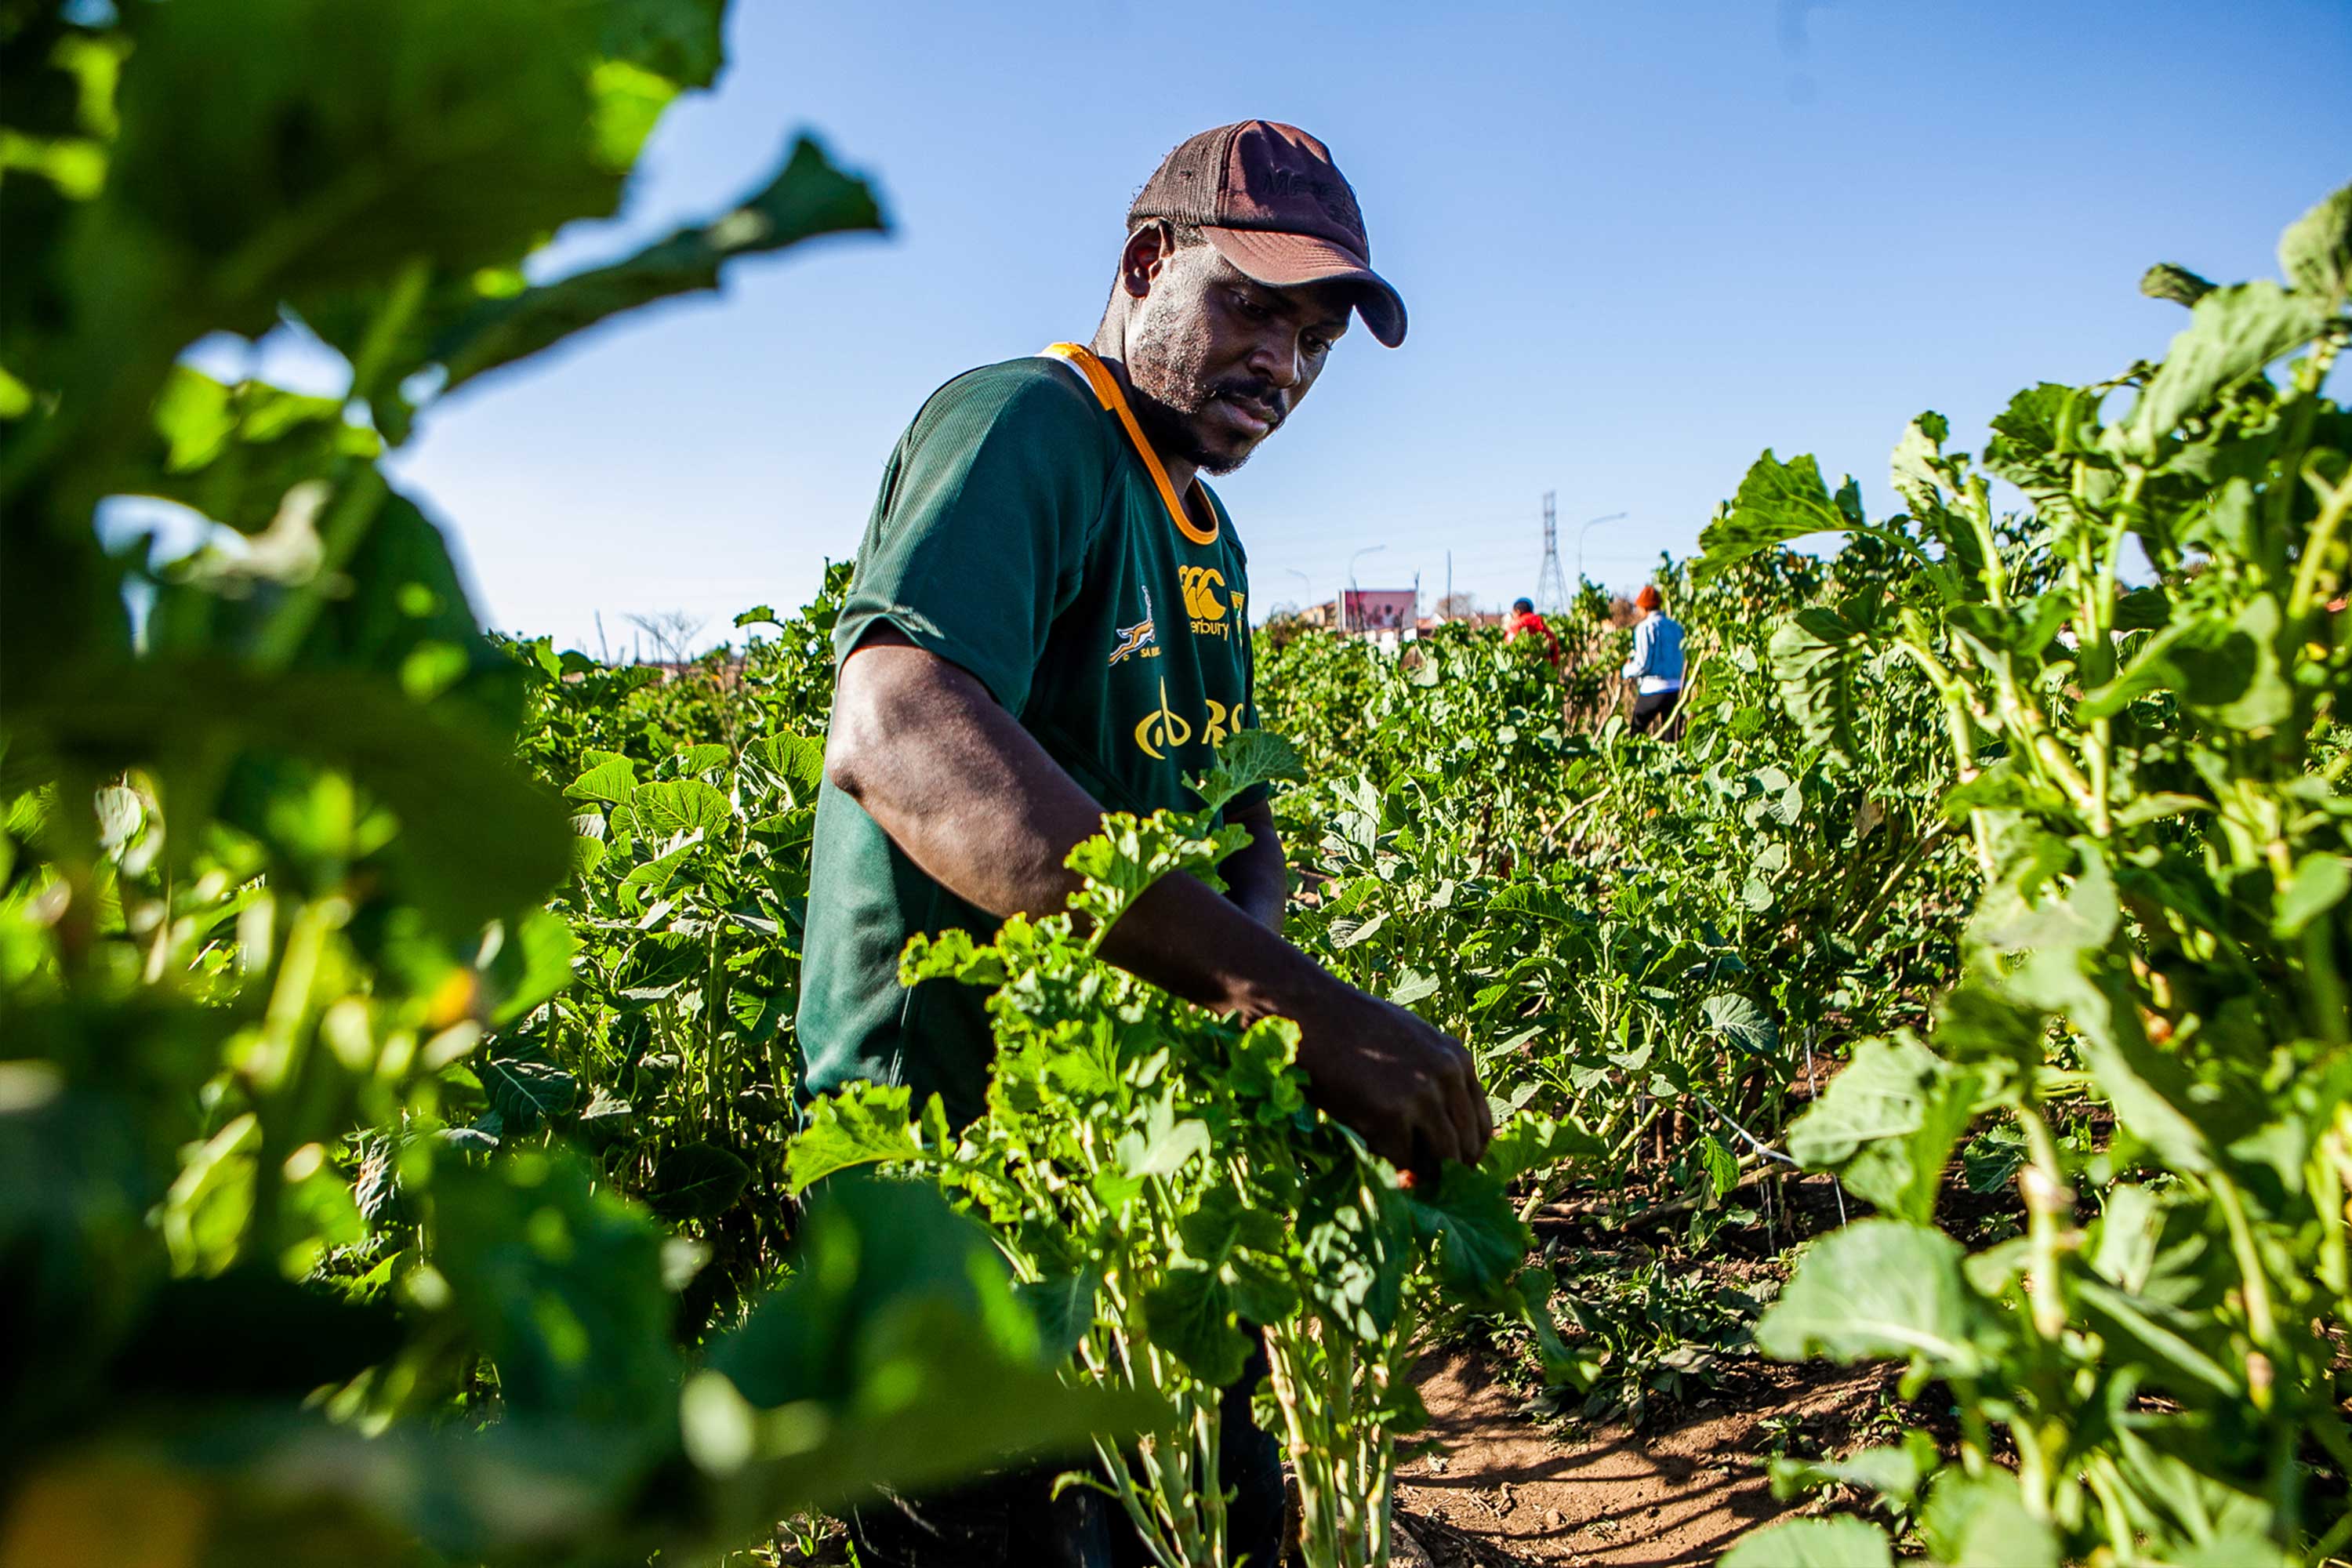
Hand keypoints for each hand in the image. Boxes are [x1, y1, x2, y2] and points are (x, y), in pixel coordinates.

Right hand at [1282, 973, 1491, 1183]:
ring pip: (1442, 1159)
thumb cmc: (1351, 1029)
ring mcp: (1421, 1095)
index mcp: (1457, 1059)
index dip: (1467, 1153)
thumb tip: (1444, 1128)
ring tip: (1399, 1175)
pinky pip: (1402, 1160)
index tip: (1449, 1169)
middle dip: (1447, 1171)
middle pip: (1466, 1146)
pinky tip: (1372, 1153)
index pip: (1482, 1124)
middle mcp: (1447, 1076)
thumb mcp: (1410, 1042)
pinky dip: (1390, 1167)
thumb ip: (1434, 1077)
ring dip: (1422, 1175)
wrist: (1310, 1013)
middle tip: (1421, 1182)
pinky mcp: (1390, 1113)